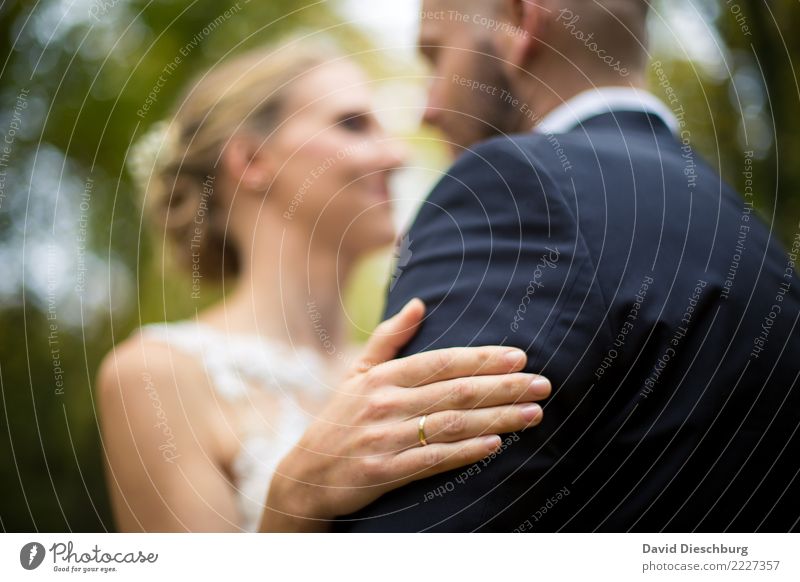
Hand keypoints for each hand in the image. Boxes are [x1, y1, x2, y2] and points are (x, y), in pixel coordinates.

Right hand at [261, 298, 550, 530]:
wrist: (305, 475)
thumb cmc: (337, 421)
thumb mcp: (356, 374)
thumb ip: (389, 339)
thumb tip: (420, 303)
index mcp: (382, 377)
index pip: (441, 362)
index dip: (482, 359)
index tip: (520, 357)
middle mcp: (385, 403)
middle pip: (456, 391)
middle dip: (504, 386)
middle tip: (542, 384)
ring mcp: (385, 438)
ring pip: (452, 424)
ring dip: (497, 418)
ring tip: (533, 413)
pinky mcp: (385, 471)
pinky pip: (433, 459)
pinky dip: (466, 451)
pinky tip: (496, 444)